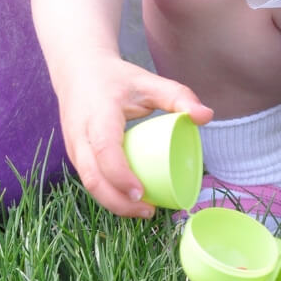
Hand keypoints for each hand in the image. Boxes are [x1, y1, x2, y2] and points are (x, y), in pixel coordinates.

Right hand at [58, 55, 213, 218]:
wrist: (78, 70)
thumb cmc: (117, 78)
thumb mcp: (149, 82)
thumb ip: (178, 96)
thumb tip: (206, 116)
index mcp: (98, 115)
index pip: (104, 151)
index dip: (121, 176)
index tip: (142, 193)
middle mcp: (80, 135)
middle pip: (92, 178)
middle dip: (119, 202)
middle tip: (149, 211)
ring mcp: (74, 147)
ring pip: (88, 184)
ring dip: (113, 203)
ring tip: (144, 211)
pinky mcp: (75, 155)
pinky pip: (89, 179)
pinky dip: (108, 194)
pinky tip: (130, 202)